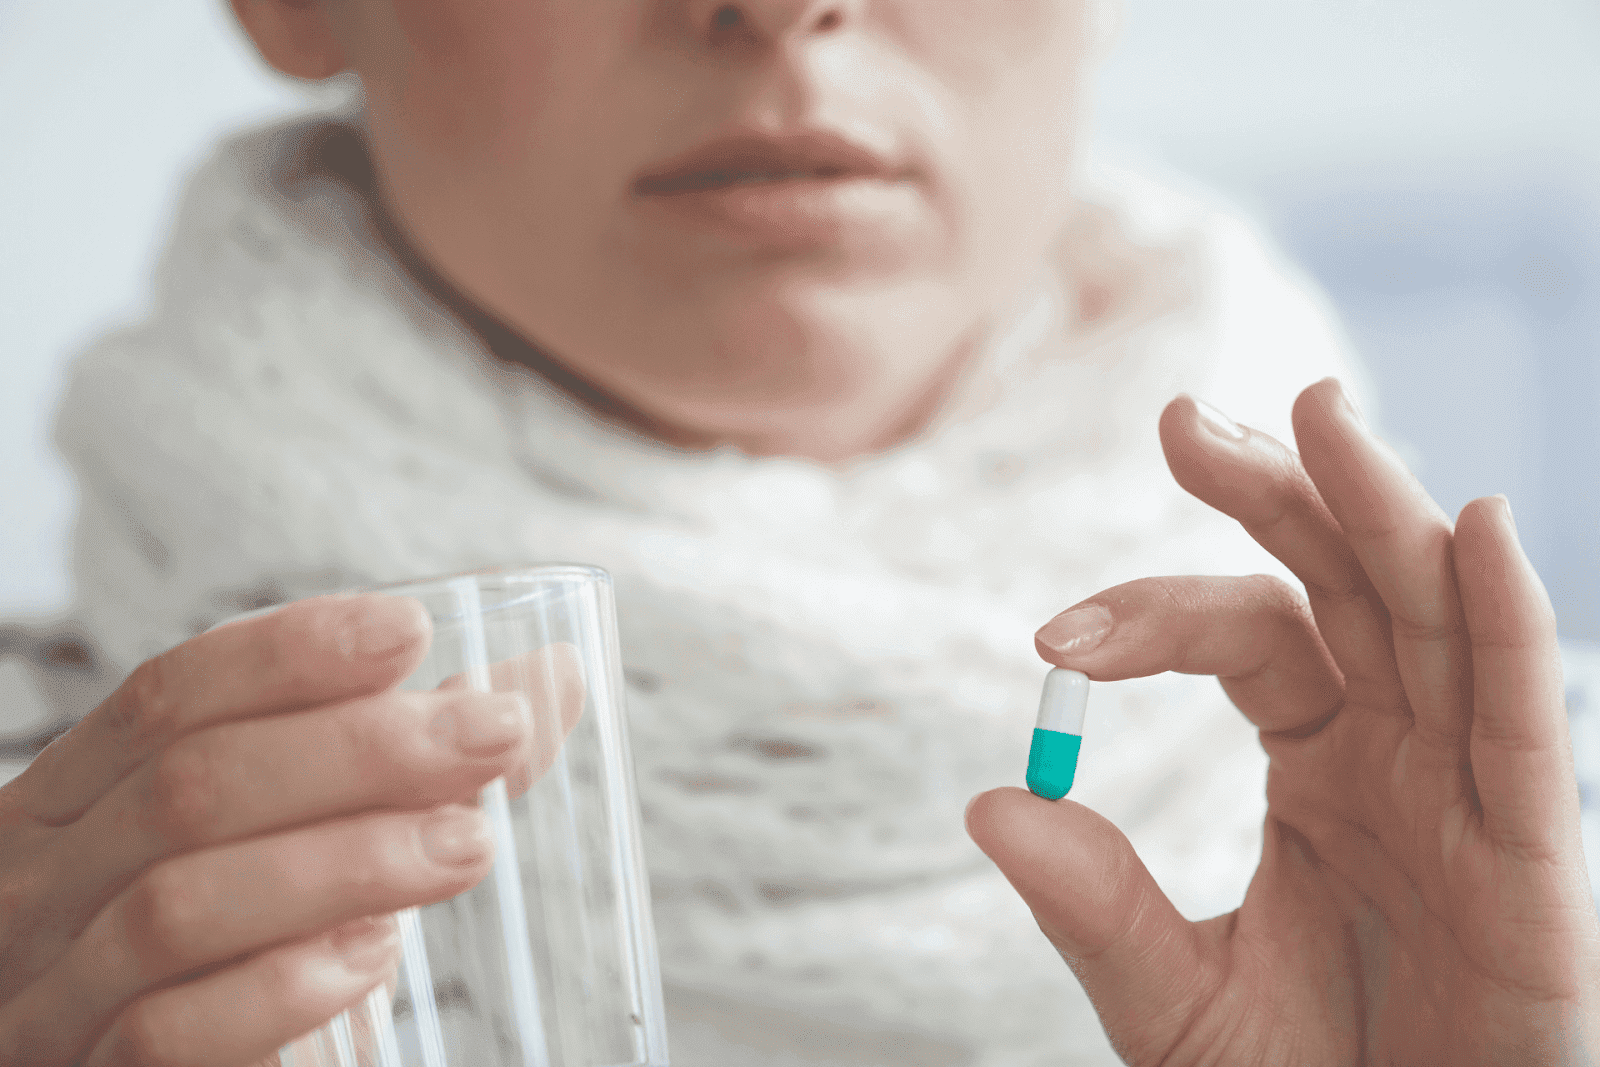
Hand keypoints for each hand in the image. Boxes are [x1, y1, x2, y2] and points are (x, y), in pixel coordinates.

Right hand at [0, 593, 581, 1065]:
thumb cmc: (227, 953)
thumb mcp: (282, 844)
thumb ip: (404, 769)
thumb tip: (545, 682)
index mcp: (74, 801)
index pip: (166, 695)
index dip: (288, 654)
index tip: (412, 630)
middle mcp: (43, 886)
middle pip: (190, 786)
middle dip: (358, 750)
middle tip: (493, 736)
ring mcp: (52, 997)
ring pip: (180, 904)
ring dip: (346, 862)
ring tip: (468, 843)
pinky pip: (167, 1035)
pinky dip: (280, 988)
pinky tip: (374, 957)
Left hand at [966, 379, 1599, 1063]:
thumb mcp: (1176, 997)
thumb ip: (1095, 904)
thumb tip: (982, 805)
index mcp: (1318, 760)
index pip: (1246, 633)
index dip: (1153, 615)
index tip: (1055, 639)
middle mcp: (1397, 748)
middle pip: (1343, 582)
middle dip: (1275, 492)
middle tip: (1185, 422)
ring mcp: (1466, 790)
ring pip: (1432, 616)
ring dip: (1378, 508)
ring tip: (1318, 412)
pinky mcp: (1532, 858)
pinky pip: (1522, 724)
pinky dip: (1505, 625)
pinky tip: (1475, 531)